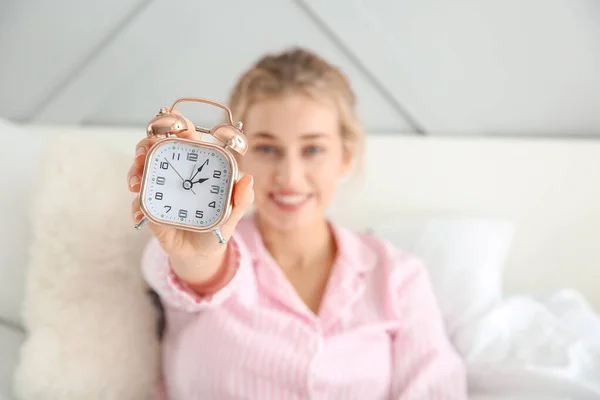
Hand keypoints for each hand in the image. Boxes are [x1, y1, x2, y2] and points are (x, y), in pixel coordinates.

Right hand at [126, 108, 254, 283]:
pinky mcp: (149, 210)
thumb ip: (242, 198)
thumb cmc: (217, 225)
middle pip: (154, 149)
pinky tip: (140, 213)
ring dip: (134, 172)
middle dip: (145, 144)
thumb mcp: (233, 212)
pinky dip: (137, 207)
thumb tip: (248, 179)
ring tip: (136, 183)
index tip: (169, 120)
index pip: (184, 139)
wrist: (202, 253)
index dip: (176, 124)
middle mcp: (174, 174)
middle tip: (143, 152)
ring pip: (140, 171)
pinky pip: (138, 204)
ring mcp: (159, 190)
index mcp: (195, 167)